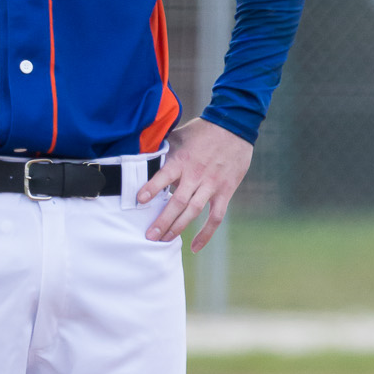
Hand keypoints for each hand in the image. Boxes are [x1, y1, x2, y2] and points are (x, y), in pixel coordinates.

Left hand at [139, 117, 252, 249]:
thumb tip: (141, 156)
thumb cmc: (202, 131)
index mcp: (182, 160)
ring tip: (163, 241)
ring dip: (177, 228)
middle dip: (162, 221)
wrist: (234, 126)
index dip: (151, 188)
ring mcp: (211, 185)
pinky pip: (215, 217)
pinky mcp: (225, 191)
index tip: (139, 200)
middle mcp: (196, 175)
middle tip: (149, 236)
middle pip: (177, 202)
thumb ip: (163, 149)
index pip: (164, 176)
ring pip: (193, 212)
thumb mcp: (179, 135)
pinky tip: (195, 247)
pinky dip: (206, 234)